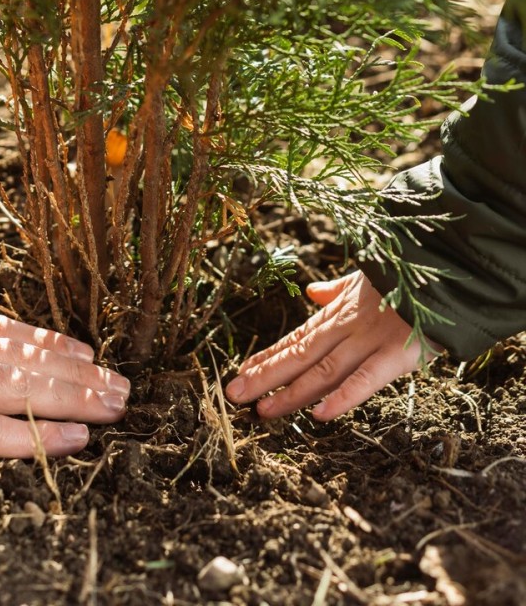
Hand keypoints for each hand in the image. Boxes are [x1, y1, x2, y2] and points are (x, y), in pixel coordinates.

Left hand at [225, 271, 441, 420]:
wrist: (449, 266)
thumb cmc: (409, 277)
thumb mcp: (367, 279)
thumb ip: (337, 290)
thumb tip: (313, 292)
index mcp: (339, 313)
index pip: (296, 339)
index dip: (267, 358)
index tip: (240, 373)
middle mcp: (347, 327)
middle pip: (299, 356)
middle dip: (264, 376)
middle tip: (232, 395)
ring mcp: (370, 340)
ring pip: (322, 370)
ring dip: (290, 392)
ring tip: (262, 409)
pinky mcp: (399, 353)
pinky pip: (366, 379)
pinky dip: (342, 397)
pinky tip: (318, 415)